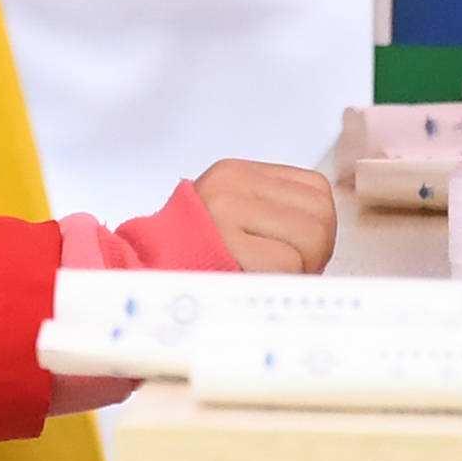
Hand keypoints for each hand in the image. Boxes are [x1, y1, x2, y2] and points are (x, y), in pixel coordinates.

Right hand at [194, 159, 336, 276]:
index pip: (315, 191)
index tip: (294, 254)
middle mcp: (232, 184)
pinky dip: (282, 282)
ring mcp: (227, 211)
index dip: (315, 229)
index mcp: (237, 174)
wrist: (137, 281)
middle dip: (314, 254)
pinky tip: (255, 286)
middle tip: (284, 274)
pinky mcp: (225, 242)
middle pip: (321, 216)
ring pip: (312, 238)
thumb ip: (272, 216)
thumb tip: (324, 239)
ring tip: (268, 280)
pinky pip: (287, 264)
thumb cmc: (193, 260)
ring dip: (301, 270)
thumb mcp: (230, 220)